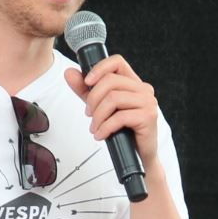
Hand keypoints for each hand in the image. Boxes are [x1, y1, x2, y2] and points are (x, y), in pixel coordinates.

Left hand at [64, 54, 159, 169]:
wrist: (139, 156)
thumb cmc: (123, 130)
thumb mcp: (100, 107)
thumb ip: (85, 90)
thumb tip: (69, 73)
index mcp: (133, 83)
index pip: (117, 62)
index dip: (99, 68)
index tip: (87, 82)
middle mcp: (143, 89)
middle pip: (111, 81)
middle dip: (93, 99)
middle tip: (88, 114)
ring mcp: (147, 102)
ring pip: (114, 98)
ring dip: (98, 116)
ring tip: (94, 127)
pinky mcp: (148, 116)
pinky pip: (120, 117)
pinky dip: (105, 127)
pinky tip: (101, 135)